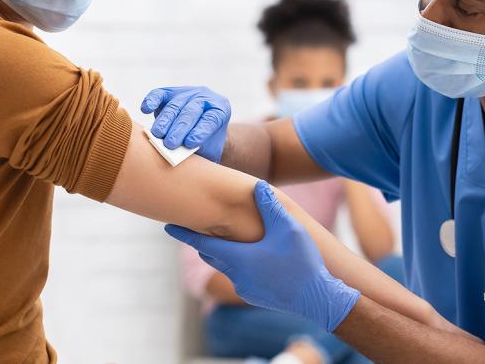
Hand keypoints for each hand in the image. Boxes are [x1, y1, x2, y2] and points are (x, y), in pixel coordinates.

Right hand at [140, 86, 230, 161]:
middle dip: (179, 128)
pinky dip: (152, 101)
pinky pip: (159, 94)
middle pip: (191, 112)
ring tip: (157, 135)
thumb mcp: (208, 149)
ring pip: (174, 106)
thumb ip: (199, 150)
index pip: (211, 119)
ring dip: (165, 121)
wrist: (199, 132)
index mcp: (220, 109)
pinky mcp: (169, 92)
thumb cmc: (205, 144)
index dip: (200, 131)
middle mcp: (204, 97)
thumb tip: (181, 155)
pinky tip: (146, 109)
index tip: (189, 144)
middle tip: (170, 144)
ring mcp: (186, 92)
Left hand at [165, 181, 360, 331]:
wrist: (317, 299)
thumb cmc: (301, 262)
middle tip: (196, 227)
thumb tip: (257, 186)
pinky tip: (253, 259)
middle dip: (203, 241)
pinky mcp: (254, 296)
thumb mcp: (288, 228)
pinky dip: (239, 265)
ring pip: (226, 266)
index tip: (167, 226)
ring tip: (226, 240)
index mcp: (238, 257)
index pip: (201, 242)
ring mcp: (244, 288)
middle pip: (212, 254)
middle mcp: (236, 274)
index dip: (183, 233)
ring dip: (224, 253)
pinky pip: (240, 277)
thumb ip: (270, 207)